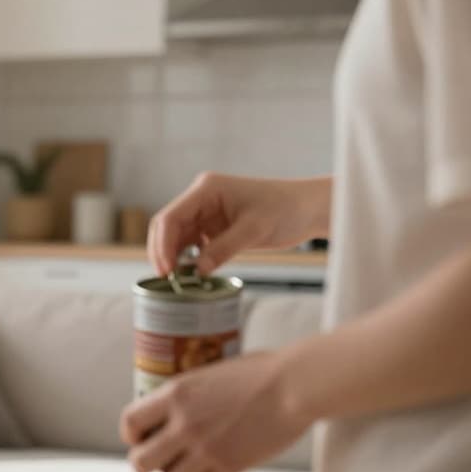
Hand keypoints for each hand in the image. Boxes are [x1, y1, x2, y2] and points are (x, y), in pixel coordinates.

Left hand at [120, 352, 310, 471]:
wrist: (294, 385)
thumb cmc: (260, 372)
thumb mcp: (211, 372)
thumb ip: (188, 394)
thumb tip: (174, 409)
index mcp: (175, 393)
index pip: (129, 422)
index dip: (131, 435)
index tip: (140, 438)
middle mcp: (184, 424)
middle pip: (141, 462)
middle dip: (148, 464)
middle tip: (162, 459)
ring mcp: (206, 448)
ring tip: (192, 466)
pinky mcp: (231, 466)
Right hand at [148, 173, 330, 274]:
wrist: (307, 208)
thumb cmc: (286, 209)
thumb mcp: (254, 230)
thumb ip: (223, 249)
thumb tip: (197, 272)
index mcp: (206, 189)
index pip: (171, 217)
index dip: (163, 244)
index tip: (166, 271)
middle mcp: (200, 198)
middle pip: (167, 226)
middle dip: (163, 252)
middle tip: (166, 280)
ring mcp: (206, 212)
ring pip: (176, 237)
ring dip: (174, 257)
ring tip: (177, 282)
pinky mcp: (214, 226)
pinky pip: (192, 244)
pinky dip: (188, 259)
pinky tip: (191, 275)